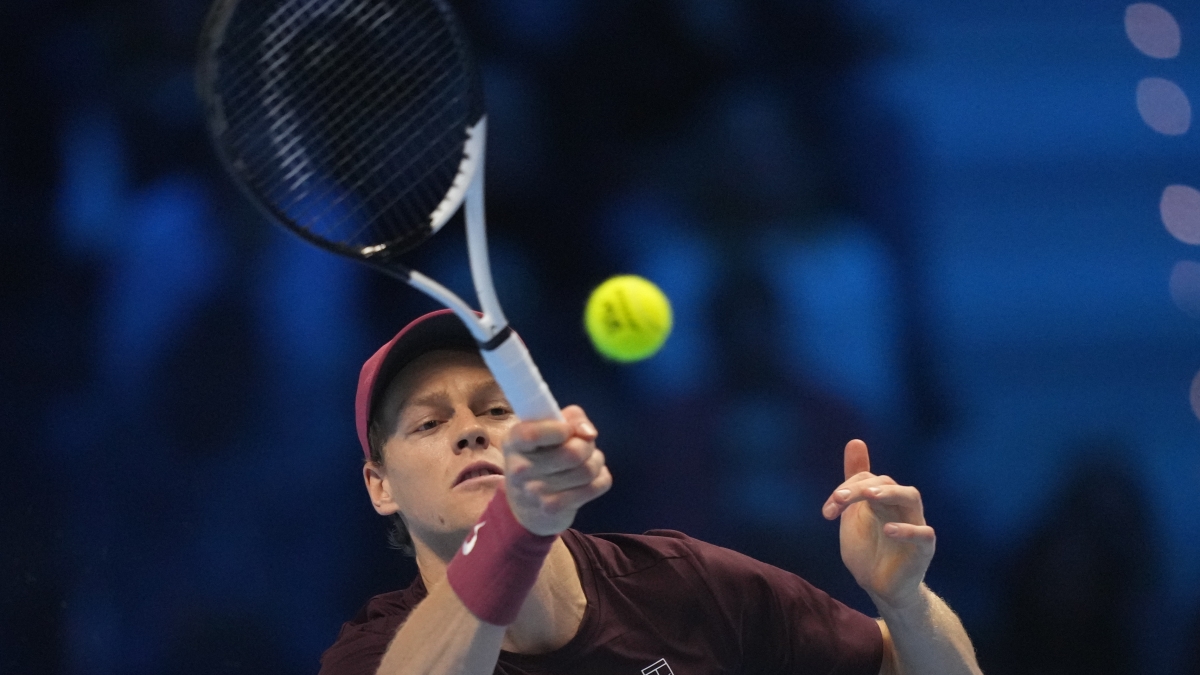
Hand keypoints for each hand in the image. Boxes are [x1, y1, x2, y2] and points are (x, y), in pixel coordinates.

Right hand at [502, 405, 612, 535]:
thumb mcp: (547, 427)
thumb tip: (589, 433)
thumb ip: (570, 418)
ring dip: (596, 461)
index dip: (563, 429)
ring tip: (588, 462)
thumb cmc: (542, 455)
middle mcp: (520, 468)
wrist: (528, 504)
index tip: (567, 430)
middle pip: (574, 453)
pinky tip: (589, 479)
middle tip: (584, 446)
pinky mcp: (554, 508)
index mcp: (514, 440)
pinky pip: (597, 485)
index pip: (535, 434)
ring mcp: (535, 492)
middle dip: (588, 445)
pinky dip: (601, 478)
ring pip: (588, 470)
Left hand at [822, 439, 934, 609]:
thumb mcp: (853, 514)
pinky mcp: (923, 549)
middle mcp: (900, 507)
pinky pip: (924, 534)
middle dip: (861, 487)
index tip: (827, 510)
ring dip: (889, 493)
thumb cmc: (868, 549)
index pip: (868, 480)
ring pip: (911, 497)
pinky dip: (908, 530)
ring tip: (870, 496)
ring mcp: (914, 526)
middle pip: (888, 483)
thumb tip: (855, 441)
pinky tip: (888, 530)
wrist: (879, 588)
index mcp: (882, 499)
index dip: (846, 489)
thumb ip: (853, 482)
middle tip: (839, 499)